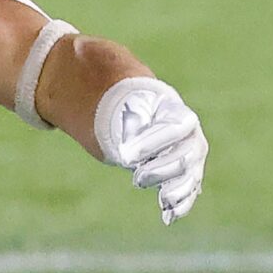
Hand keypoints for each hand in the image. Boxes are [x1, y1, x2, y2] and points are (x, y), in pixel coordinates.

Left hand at [93, 78, 207, 223]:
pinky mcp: (171, 162)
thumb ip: (101, 76)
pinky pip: (184, 181)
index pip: (175, 125)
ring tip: (164, 203)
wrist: (103, 92)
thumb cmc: (102, 80)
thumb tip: (81, 55)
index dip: (156, 142)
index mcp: (166, 103)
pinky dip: (180, 198)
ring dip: (180, 188)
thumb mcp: (99, 75)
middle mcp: (179, 124)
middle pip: (189, 150)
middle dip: (166, 168)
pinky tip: (169, 216)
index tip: (126, 157)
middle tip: (137, 178)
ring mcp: (179, 143)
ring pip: (190, 168)